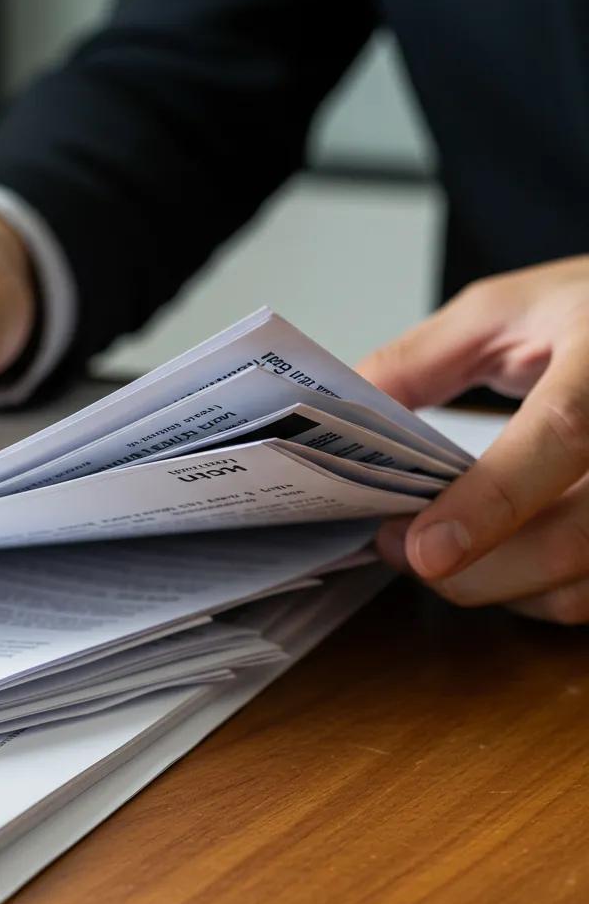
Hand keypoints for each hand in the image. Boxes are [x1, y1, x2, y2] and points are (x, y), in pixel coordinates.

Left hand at [358, 254, 588, 623]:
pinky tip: (493, 560)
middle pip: (575, 536)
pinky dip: (530, 591)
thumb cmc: (581, 312)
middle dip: (473, 567)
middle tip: (399, 548)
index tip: (424, 549)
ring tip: (435, 550)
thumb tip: (337, 421)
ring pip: (581, 583)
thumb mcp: (499, 311)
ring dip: (494, 586)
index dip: (491, 500)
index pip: (563, 432)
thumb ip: (417, 364)